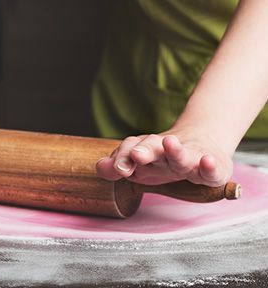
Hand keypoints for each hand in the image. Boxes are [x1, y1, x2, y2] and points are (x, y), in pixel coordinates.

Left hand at [96, 129, 233, 186]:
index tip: (118, 169)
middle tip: (136, 155)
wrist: (204, 146)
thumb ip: (119, 165)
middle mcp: (167, 151)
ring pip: (181, 154)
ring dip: (175, 150)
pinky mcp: (212, 168)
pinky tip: (207, 161)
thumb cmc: (165, 160)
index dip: (123, 155)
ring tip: (170, 144)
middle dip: (144, 150)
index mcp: (148, 151)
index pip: (132, 147)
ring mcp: (190, 158)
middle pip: (154, 146)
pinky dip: (210, 165)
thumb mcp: (141, 164)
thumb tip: (100, 167)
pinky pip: (211, 168)